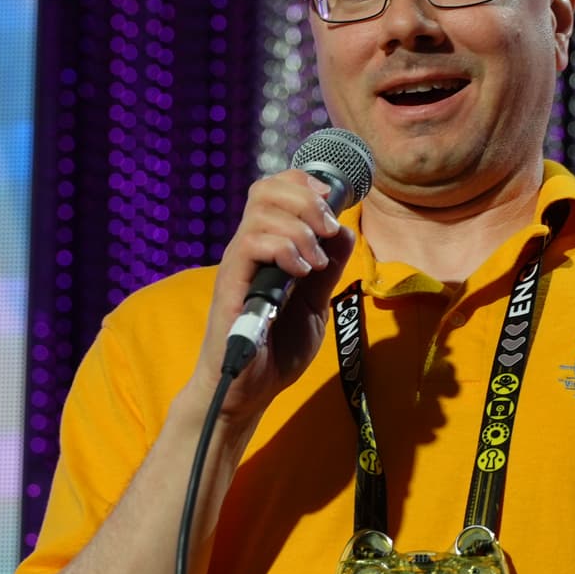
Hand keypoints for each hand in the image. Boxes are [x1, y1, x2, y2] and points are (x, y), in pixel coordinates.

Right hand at [191, 168, 357, 423]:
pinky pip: (251, 245)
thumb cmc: (276, 349)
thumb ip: (327, 270)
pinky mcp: (231, 285)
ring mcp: (238, 265)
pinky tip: (300, 273)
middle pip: (266, 189)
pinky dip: (283, 250)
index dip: (305, 183)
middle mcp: (249, 248)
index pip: (276, 190)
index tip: (333, 201)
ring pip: (261, 212)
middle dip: (306, 199)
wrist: (250, 390)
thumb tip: (343, 232)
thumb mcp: (315, 304)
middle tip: (328, 229)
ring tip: (315, 263)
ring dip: (300, 229)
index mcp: (269, 247)